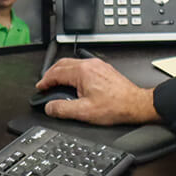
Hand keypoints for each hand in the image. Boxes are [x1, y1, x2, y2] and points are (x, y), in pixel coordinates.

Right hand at [37, 56, 160, 124]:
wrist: (135, 104)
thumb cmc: (115, 107)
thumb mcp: (84, 112)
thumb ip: (62, 109)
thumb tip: (49, 107)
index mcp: (83, 72)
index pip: (56, 73)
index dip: (45, 81)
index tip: (40, 88)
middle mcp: (90, 65)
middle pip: (63, 64)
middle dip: (51, 74)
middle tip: (45, 84)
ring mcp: (98, 65)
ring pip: (73, 63)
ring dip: (61, 72)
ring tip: (56, 83)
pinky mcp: (104, 69)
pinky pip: (83, 65)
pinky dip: (73, 72)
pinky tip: (73, 81)